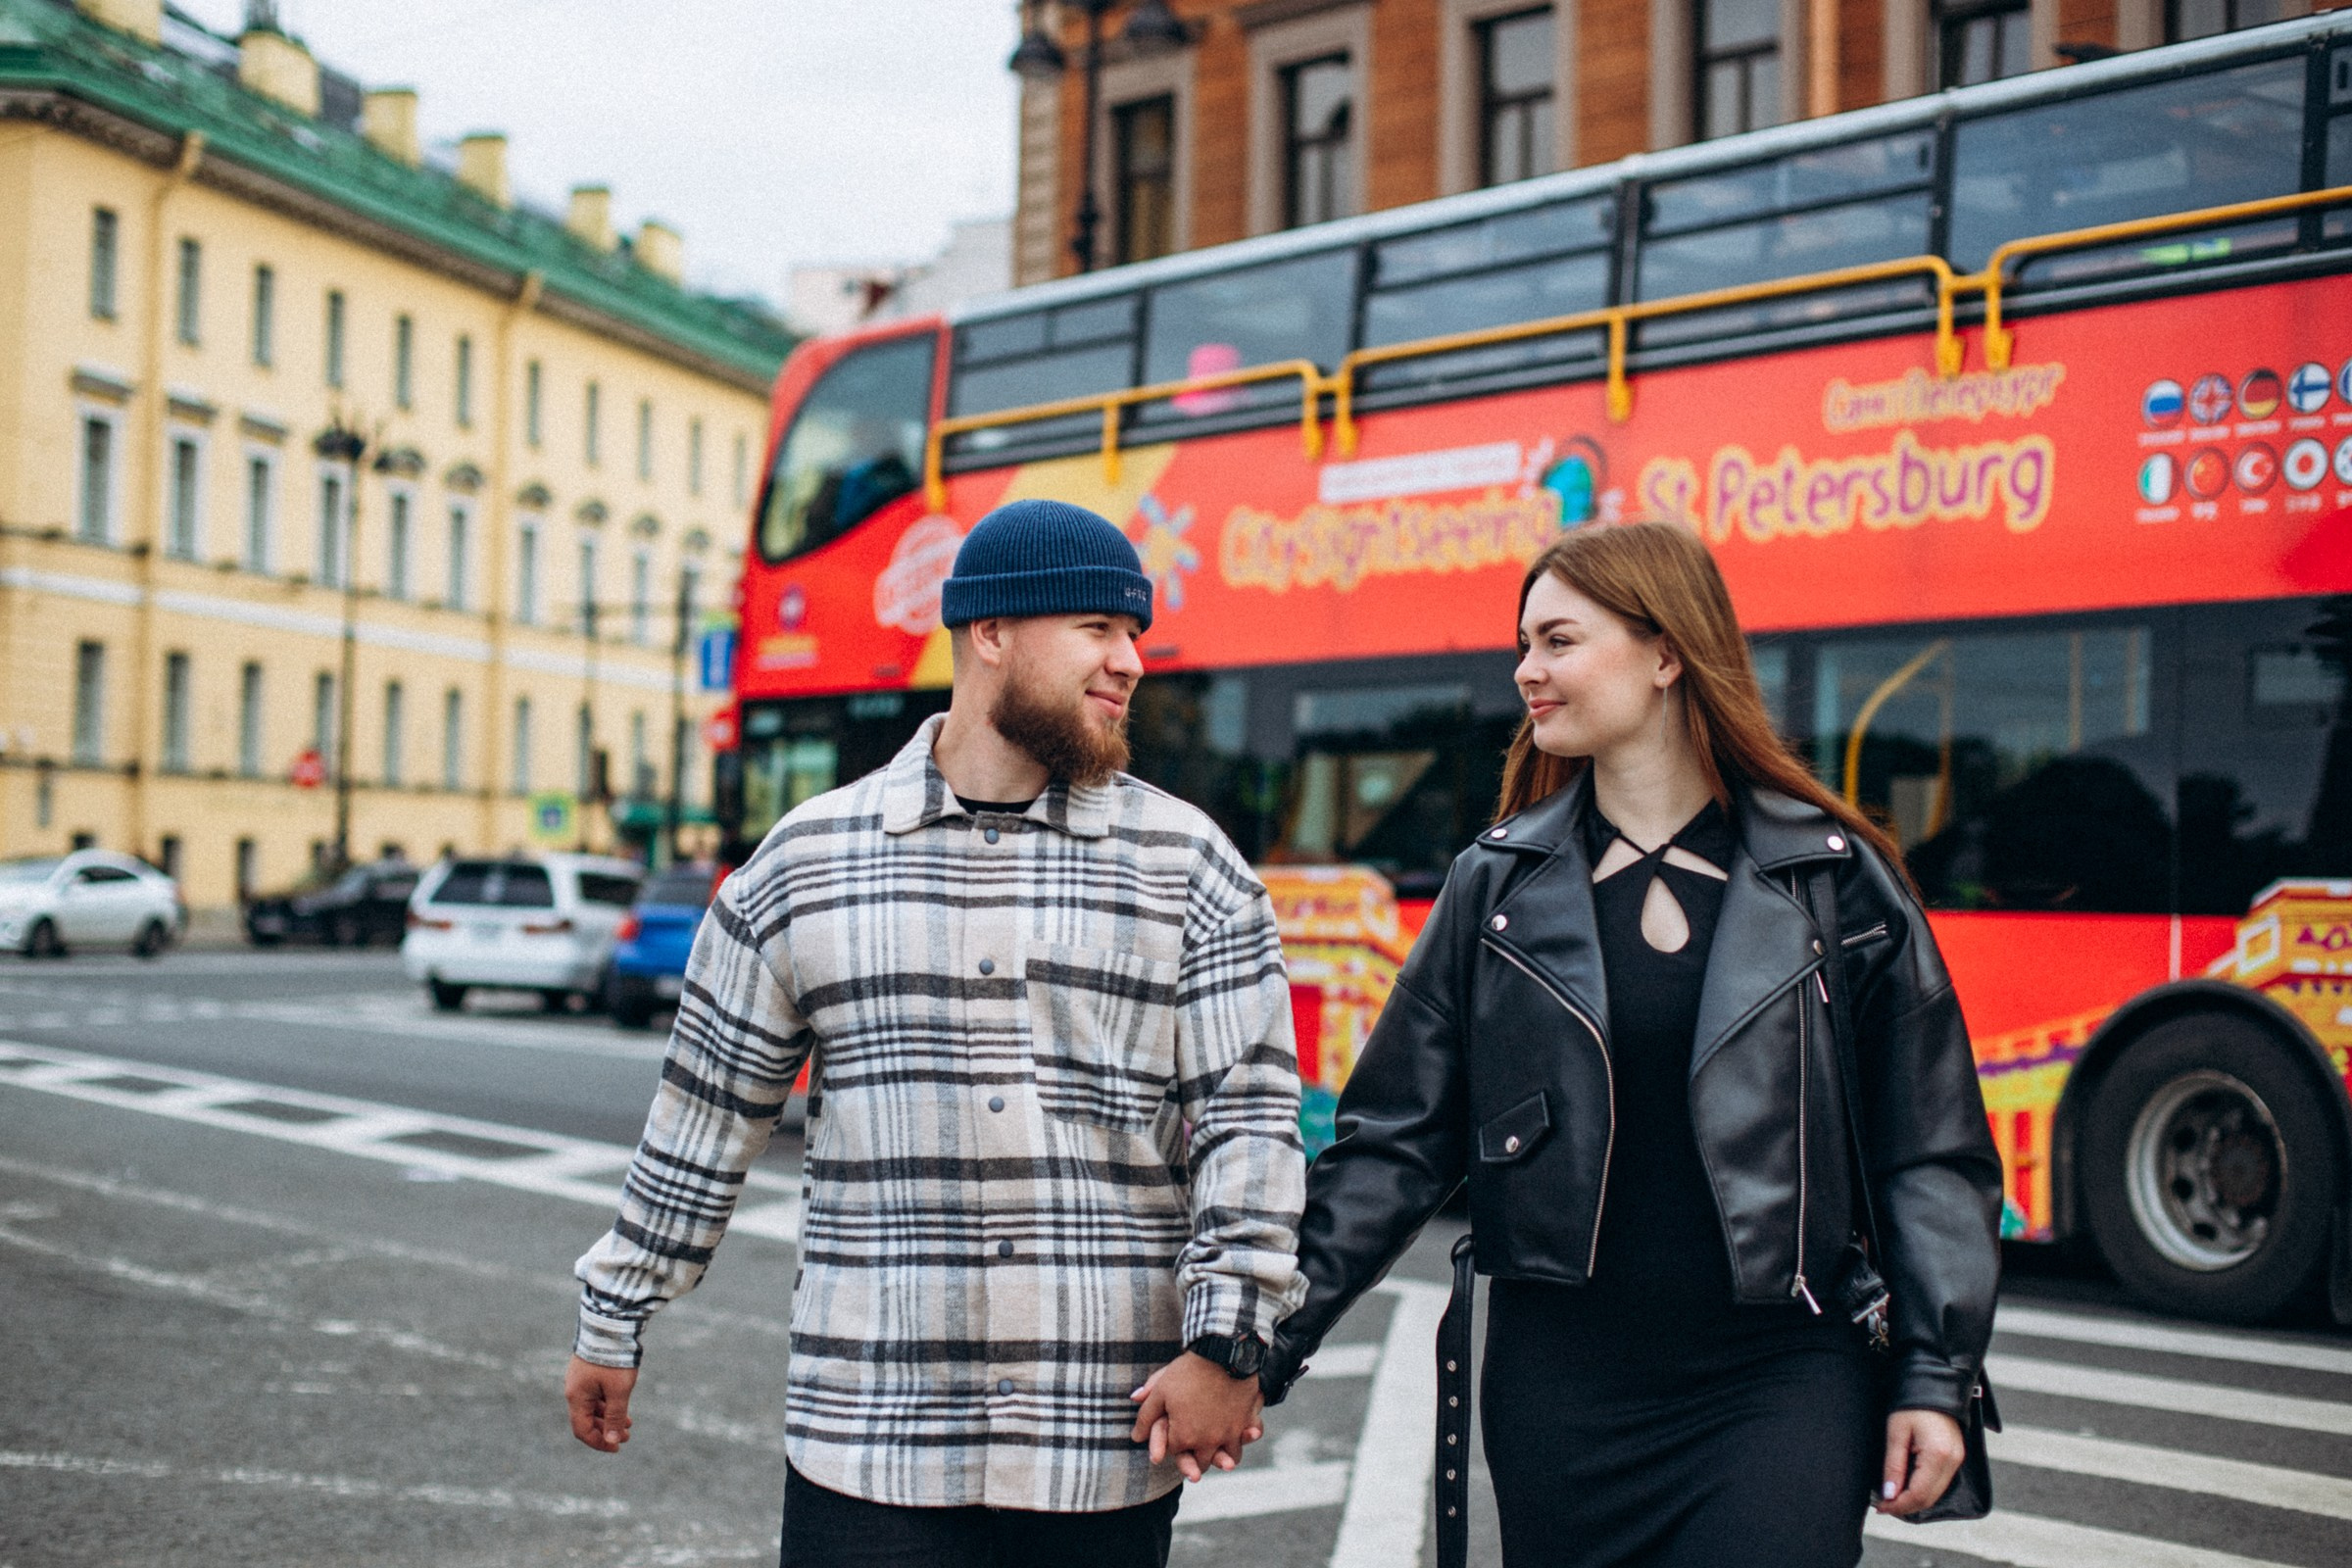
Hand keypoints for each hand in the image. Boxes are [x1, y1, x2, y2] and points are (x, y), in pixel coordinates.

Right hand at [565, 1355, 637, 1453]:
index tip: (617, 1447)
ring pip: (593, 1406)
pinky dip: (608, 1402)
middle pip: (586, 1419)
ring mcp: (580, 1379)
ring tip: (629, 1422)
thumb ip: (614, 1417)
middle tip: (627, 1436)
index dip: (599, 1442)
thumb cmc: (614, 1359)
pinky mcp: (589, 1369)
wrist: (610, 1324)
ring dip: (609, 1416)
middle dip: (606, 1430)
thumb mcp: (618, 1391)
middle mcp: (574, 1390)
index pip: (582, 1430)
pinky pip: (596, 1393)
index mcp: (577, 1397)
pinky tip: (622, 1404)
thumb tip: (612, 1440)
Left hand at [1128, 1353, 1263, 1481]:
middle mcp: (1208, 1441)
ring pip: (1228, 1458)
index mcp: (1184, 1436)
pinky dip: (1245, 1439)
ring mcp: (1229, 1433)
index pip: (1175, 1452)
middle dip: (1197, 1458)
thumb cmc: (1188, 1371)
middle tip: (1195, 1452)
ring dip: (1223, 1455)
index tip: (1173, 1435)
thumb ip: (1147, 1415)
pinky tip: (1240, 1435)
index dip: (1172, 1444)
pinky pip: (1247, 1441)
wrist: (1222, 1353)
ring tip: (1220, 1448)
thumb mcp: (1161, 1389)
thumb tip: (1135, 1437)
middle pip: (1202, 1462)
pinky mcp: (1247, 1422)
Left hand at [1875, 1408, 1964, 1514]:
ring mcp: (1958, 1460)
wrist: (1935, 1384)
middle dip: (1905, 1507)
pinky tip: (1906, 1487)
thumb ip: (1894, 1465)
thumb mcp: (1896, 1433)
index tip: (1880, 1507)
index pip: (1919, 1494)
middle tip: (1882, 1506)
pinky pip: (1940, 1483)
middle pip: (1929, 1499)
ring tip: (1891, 1498)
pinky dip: (1923, 1490)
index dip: (1898, 1505)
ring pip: (1936, 1494)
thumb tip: (1889, 1494)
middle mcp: (1953, 1462)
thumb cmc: (1912, 1404)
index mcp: (1938, 1455)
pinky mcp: (1957, 1458)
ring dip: (1914, 1500)